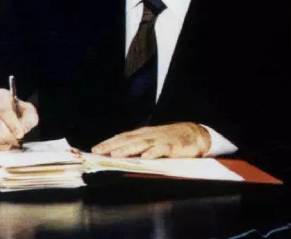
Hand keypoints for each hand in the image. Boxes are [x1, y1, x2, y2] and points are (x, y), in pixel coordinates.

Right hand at [0, 89, 38, 150]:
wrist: (4, 115)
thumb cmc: (18, 111)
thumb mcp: (28, 111)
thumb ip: (29, 119)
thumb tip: (24, 128)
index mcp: (0, 96)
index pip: (3, 109)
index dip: (12, 123)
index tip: (20, 134)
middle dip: (7, 135)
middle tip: (16, 141)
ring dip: (1, 141)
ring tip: (11, 143)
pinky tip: (4, 145)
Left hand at [91, 123, 210, 158]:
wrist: (195, 135)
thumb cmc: (171, 139)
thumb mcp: (153, 140)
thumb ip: (138, 145)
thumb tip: (117, 153)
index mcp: (143, 134)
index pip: (122, 137)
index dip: (108, 143)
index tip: (94, 149)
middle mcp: (149, 135)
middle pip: (128, 139)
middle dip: (112, 146)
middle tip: (98, 152)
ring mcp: (160, 140)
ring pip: (141, 144)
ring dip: (128, 149)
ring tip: (116, 155)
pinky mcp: (172, 146)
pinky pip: (161, 149)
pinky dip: (153, 152)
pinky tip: (145, 157)